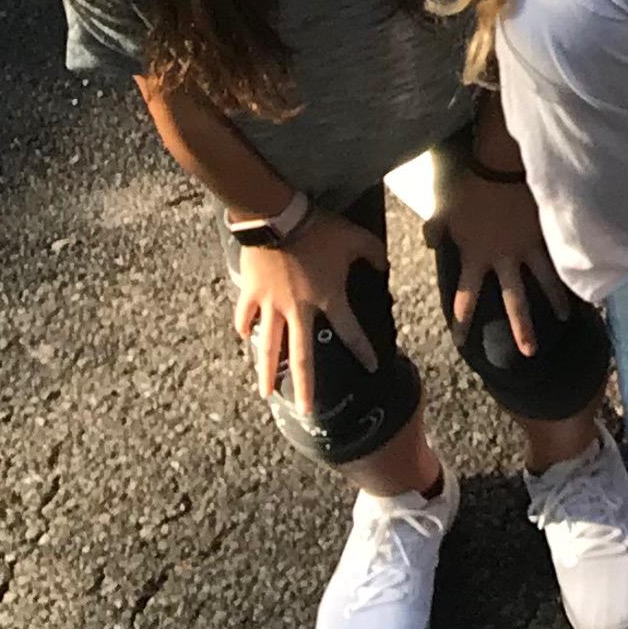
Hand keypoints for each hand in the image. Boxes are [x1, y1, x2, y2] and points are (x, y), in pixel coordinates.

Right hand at [233, 206, 388, 415]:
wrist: (279, 218)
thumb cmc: (320, 228)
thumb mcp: (357, 238)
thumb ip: (374, 254)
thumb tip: (385, 266)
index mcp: (328, 298)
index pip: (350, 331)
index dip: (362, 349)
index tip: (373, 366)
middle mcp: (300, 310)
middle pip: (302, 357)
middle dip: (304, 386)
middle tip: (306, 410)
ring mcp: (272, 305)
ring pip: (268, 347)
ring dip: (267, 371)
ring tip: (265, 393)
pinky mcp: (251, 294)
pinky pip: (244, 317)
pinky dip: (243, 328)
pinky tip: (243, 338)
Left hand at [429, 153, 559, 358]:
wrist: (503, 167)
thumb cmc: (470, 189)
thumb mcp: (444, 210)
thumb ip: (436, 230)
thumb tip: (429, 243)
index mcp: (475, 258)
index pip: (466, 298)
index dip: (462, 321)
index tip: (460, 342)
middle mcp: (503, 261)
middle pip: (513, 301)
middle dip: (522, 328)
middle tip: (529, 353)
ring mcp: (528, 248)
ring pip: (545, 281)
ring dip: (556, 301)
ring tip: (566, 318)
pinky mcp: (546, 232)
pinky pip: (558, 255)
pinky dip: (568, 268)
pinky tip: (583, 278)